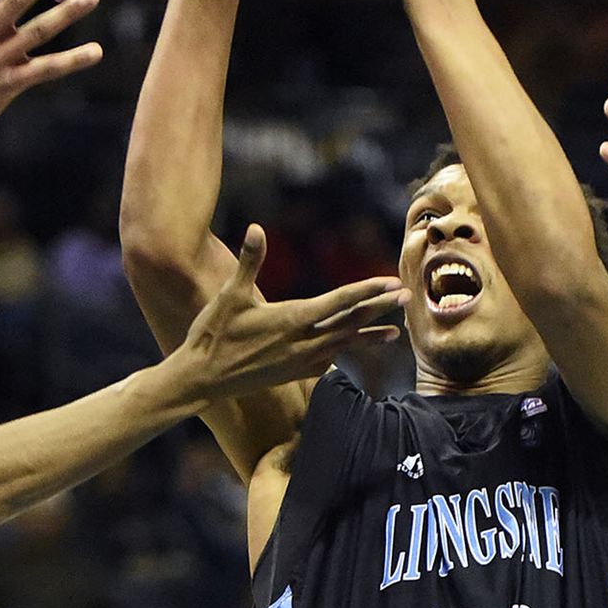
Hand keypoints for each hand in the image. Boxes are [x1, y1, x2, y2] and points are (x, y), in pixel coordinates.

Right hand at [176, 224, 405, 400]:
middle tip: (406, 297)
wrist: (201, 379)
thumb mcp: (230, 294)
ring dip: (369, 337)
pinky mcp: (294, 374)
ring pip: (344, 345)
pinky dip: (343, 354)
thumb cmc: (213, 334)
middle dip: (380, 309)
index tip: (391, 283)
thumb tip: (256, 228)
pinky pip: (327, 362)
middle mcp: (303, 342)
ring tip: (395, 333)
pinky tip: (350, 352)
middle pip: (351, 322)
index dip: (368, 291)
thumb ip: (249, 261)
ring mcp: (300, 361)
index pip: (340, 301)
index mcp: (292, 319)